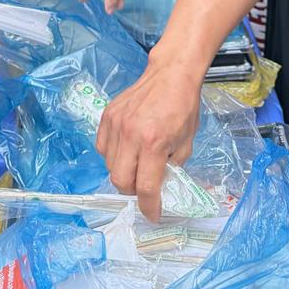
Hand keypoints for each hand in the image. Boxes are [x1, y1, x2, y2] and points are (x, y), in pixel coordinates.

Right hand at [96, 48, 202, 219]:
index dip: (150, 207)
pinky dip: (112, 155)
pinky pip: (102, 147)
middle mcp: (130, 134)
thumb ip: (172, 166)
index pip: (146, 187)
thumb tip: (160, 184)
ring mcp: (116, 123)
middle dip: (133, 192)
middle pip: (121, 180)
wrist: (171, 74)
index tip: (153, 214)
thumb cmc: (183, 106)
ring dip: (123, 172)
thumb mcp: (187, 142)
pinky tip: (125, 150)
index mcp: (154, 142)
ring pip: (109, 165)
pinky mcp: (107, 115)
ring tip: (136, 164)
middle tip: (144, 188)